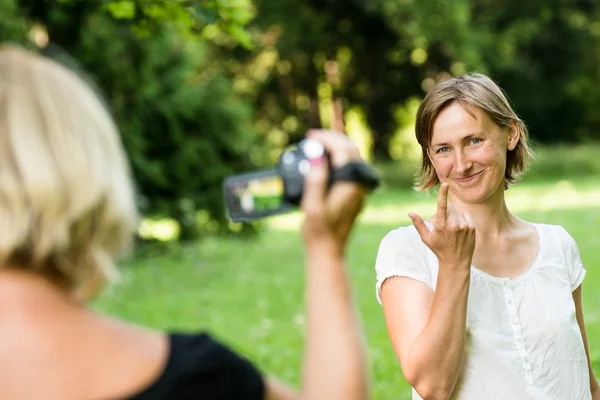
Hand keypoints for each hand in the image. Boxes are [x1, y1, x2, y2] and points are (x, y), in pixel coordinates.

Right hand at [300, 129, 366, 252]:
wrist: (329, 251)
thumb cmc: (318, 231)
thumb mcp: (312, 206)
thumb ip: (316, 180)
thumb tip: (317, 156)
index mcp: (350, 185)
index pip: (343, 151)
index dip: (327, 139)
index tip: (310, 136)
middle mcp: (358, 185)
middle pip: (351, 150)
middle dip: (333, 139)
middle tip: (313, 136)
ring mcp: (358, 189)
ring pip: (352, 159)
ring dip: (336, 147)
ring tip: (317, 145)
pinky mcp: (354, 194)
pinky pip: (349, 169)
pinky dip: (338, 159)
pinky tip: (324, 161)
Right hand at [408, 182, 475, 268]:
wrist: (456, 262)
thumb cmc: (439, 249)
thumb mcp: (426, 238)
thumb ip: (418, 224)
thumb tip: (410, 213)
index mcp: (441, 226)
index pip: (442, 206)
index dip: (443, 193)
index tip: (445, 184)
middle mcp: (454, 225)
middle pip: (450, 208)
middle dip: (446, 213)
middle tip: (445, 226)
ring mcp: (464, 226)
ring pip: (458, 212)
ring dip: (455, 217)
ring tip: (453, 230)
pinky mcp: (472, 227)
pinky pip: (466, 215)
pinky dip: (463, 219)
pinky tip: (460, 229)